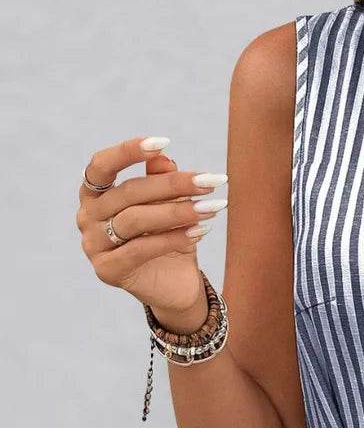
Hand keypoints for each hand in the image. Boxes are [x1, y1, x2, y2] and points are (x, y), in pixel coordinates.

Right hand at [77, 135, 228, 329]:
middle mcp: (87, 216)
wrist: (174, 286)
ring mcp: (93, 245)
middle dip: (173, 184)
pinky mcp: (107, 270)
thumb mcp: (169, 205)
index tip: (164, 142)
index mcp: (94, 193)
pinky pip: (141, 249)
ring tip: (212, 207)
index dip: (128, 151)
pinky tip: (201, 231)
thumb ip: (161, 181)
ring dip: (178, 211)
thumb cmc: (167, 237)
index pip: (102, 165)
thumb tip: (164, 158)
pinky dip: (173, 237)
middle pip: (129, 192)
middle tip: (211, 181)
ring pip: (135, 219)